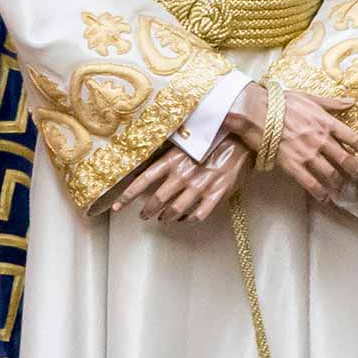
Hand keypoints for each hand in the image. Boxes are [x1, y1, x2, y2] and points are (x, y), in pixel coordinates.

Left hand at [114, 135, 250, 223]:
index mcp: (173, 159)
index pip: (144, 180)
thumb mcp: (186, 142)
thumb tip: (149, 167)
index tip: (117, 206)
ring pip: (175, 211)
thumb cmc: (211, 138)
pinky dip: (188, 220)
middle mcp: (183, 174)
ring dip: (166, 218)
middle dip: (147, 211)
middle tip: (143, 215)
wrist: (240, 138)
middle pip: (157, 200)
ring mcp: (199, 186)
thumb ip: (169, 156)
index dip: (128, 195)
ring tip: (163, 219)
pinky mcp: (216, 195)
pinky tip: (185, 219)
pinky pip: (198, 215)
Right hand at [275, 91, 357, 201]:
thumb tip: (352, 102)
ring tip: (342, 189)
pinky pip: (311, 183)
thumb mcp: (310, 98)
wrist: (257, 112)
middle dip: (356, 171)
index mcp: (326, 122)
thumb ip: (332, 103)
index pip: (354, 139)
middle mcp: (321, 139)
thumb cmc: (282, 102)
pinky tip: (325, 198)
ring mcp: (308, 154)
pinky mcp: (294, 165)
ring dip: (339, 183)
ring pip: (331, 174)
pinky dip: (320, 193)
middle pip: (346, 160)